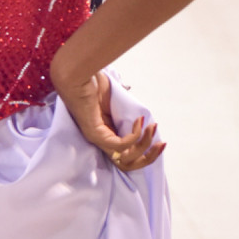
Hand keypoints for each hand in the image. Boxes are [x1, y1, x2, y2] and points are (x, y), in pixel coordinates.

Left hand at [51, 68, 165, 171]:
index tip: (159, 140)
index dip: (144, 152)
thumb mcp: (112, 94)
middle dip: (148, 157)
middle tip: (161, 144)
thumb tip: (133, 95)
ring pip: (124, 158)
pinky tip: (139, 120)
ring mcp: (97, 139)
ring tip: (152, 128)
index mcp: (105, 133)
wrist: (77, 74)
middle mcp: (100, 140)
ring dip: (144, 146)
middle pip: (127, 165)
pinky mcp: (96, 134)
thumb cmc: (90, 82)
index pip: (125, 156)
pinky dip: (134, 135)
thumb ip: (123, 101)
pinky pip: (120, 145)